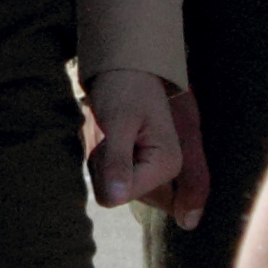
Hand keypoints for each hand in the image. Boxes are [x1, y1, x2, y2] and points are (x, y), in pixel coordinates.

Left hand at [86, 66, 208, 227]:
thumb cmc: (124, 88)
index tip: (112, 137)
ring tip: (110, 132)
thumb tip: (111, 199)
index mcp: (168, 165)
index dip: (103, 169)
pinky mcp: (139, 166)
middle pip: (115, 194)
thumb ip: (116, 161)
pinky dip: (100, 158)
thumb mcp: (117, 121)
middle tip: (109, 133)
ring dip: (99, 161)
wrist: (129, 67)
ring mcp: (152, 172)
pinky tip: (109, 137)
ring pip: (109, 185)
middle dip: (102, 166)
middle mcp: (165, 175)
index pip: (121, 195)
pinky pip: (108, 176)